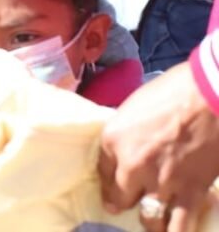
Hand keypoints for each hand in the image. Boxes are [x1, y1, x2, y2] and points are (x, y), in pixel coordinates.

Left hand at [98, 62, 218, 231]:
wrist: (209, 97)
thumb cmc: (172, 92)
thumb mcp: (134, 107)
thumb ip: (126, 133)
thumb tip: (128, 148)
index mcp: (112, 140)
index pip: (101, 171)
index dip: (107, 182)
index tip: (111, 190)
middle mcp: (131, 167)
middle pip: (121, 199)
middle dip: (124, 203)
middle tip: (129, 203)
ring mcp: (161, 183)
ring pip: (150, 220)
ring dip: (151, 222)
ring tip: (154, 222)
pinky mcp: (191, 193)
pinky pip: (180, 225)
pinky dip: (175, 231)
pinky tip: (173, 229)